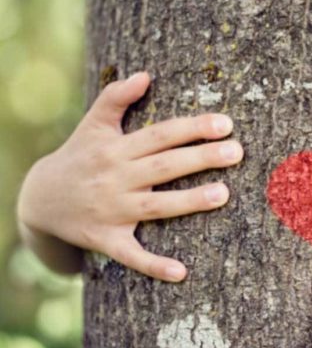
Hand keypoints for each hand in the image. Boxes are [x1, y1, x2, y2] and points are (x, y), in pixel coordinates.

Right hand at [16, 71, 243, 281]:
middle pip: (164, 166)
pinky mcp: (106, 240)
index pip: (160, 135)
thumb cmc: (78, 156)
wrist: (38, 200)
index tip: (226, 124)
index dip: (192, 128)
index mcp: (116, 148)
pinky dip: (154, 265)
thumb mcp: (92, 125)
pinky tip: (182, 272)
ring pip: (156, 207)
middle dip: (201, 158)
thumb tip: (145, 75)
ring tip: (224, 194)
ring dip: (189, 202)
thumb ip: (115, 98)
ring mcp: (111, 211)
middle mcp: (115, 178)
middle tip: (237, 152)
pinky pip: (132, 255)